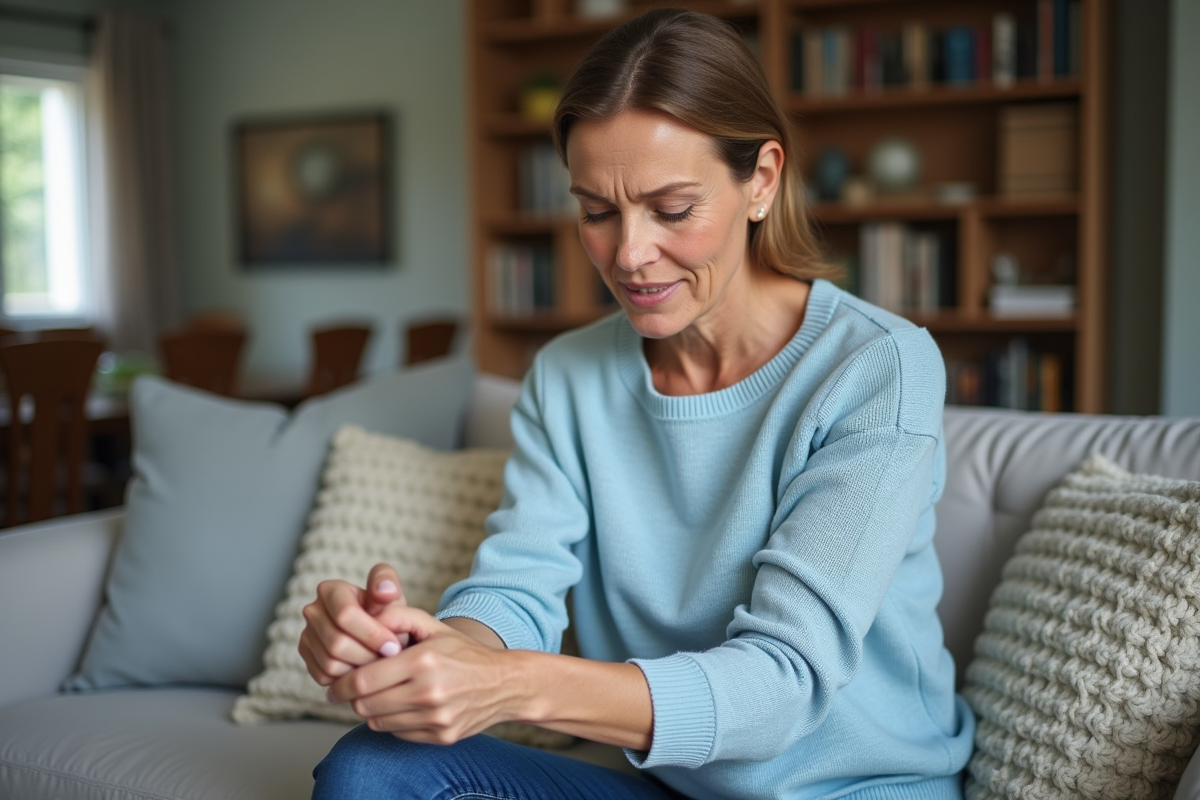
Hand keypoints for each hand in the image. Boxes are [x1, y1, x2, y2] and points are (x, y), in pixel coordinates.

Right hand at [298, 563, 409, 686]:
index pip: (345, 615)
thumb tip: (384, 591)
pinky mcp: (306, 656)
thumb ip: (389, 586)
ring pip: (330, 663)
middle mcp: (313, 610)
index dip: (372, 634)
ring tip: (378, 665)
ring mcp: (307, 634)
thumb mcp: (392, 597)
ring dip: (359, 669)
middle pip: (336, 642)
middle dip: (367, 655)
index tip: (393, 647)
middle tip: (387, 661)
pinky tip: (363, 670)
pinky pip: (324, 676)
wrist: (377, 635)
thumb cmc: (386, 614)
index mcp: (331, 590)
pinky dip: (346, 679)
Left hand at [326, 604, 522, 744]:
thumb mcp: (434, 626)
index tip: (335, 684)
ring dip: (370, 711)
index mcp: (423, 661)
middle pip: (366, 705)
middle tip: (351, 691)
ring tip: (377, 697)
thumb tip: (367, 615)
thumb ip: (400, 615)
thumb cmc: (464, 653)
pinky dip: (392, 723)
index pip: (364, 681)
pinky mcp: (441, 736)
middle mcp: (429, 692)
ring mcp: (436, 718)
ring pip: (378, 723)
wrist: (505, 684)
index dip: (341, 685)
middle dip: (352, 699)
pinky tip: (400, 707)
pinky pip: (398, 734)